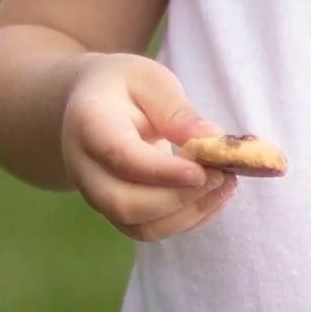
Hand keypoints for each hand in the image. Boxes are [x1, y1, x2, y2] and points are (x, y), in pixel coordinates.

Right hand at [60, 53, 236, 241]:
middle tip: (221, 176)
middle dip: (178, 199)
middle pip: (123, 204)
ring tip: (225, 184)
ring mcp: (96, 196)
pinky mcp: (115, 213)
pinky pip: (149, 230)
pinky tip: (212, 195)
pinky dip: (186, 220)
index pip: (121, 157)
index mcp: (89, 124)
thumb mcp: (151, 81)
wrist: (88, 107)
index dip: (163, 172)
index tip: (203, 172)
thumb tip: (213, 139)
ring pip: (139, 227)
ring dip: (189, 213)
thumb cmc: (124, 88)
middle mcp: (85, 168)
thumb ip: (177, 111)